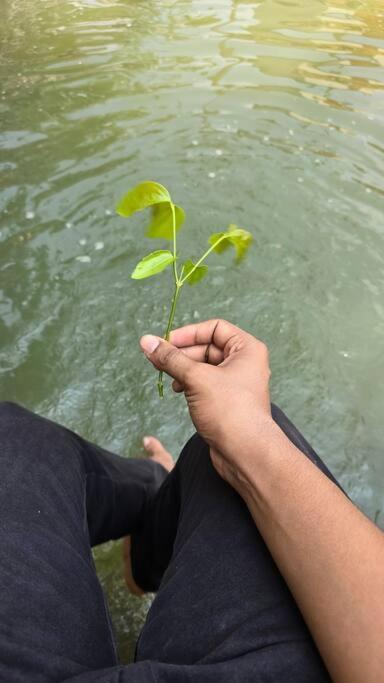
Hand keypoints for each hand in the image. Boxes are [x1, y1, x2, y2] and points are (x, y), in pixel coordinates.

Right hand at [140, 319, 275, 489]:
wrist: (246, 453)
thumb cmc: (229, 410)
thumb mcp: (196, 378)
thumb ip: (170, 358)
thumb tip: (146, 341)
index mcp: (246, 349)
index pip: (214, 328)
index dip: (189, 333)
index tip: (166, 343)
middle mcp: (244, 363)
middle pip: (207, 347)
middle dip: (182, 353)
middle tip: (158, 360)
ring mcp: (236, 383)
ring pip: (204, 366)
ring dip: (183, 369)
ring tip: (168, 378)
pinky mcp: (227, 401)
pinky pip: (205, 383)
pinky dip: (189, 383)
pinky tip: (178, 391)